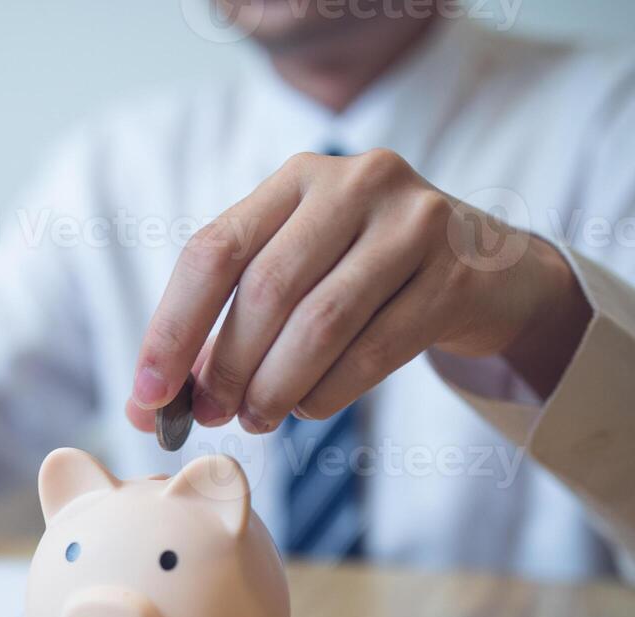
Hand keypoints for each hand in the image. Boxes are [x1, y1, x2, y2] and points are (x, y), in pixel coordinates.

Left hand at [126, 149, 590, 433]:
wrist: (486, 271)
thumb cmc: (363, 278)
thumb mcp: (296, 273)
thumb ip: (225, 323)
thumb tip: (148, 402)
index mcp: (297, 179)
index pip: (214, 251)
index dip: (171, 329)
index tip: (148, 395)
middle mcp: (355, 183)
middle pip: (267, 290)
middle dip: (225, 367)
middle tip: (210, 415)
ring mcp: (414, 223)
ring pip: (321, 323)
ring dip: (275, 387)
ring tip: (256, 419)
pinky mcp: (455, 275)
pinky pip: (375, 351)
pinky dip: (327, 393)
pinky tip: (307, 409)